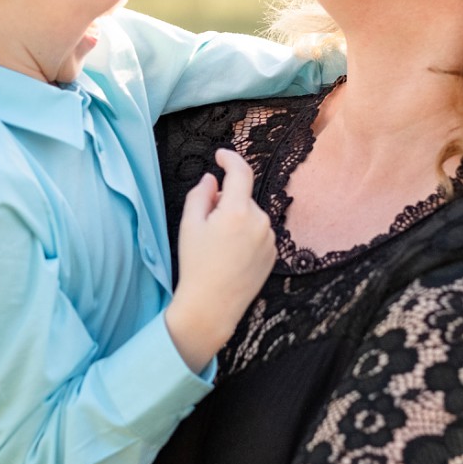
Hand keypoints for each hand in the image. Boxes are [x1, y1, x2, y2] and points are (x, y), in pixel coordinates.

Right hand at [165, 148, 274, 371]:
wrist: (212, 307)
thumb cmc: (196, 265)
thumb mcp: (189, 224)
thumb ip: (200, 194)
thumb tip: (213, 179)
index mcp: (238, 211)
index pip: (241, 172)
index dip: (230, 158)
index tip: (219, 156)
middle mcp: (260, 222)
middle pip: (242, 196)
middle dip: (226, 200)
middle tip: (205, 222)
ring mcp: (269, 240)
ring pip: (251, 214)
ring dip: (236, 218)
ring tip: (218, 244)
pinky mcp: (273, 255)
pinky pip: (258, 232)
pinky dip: (245, 233)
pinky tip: (231, 254)